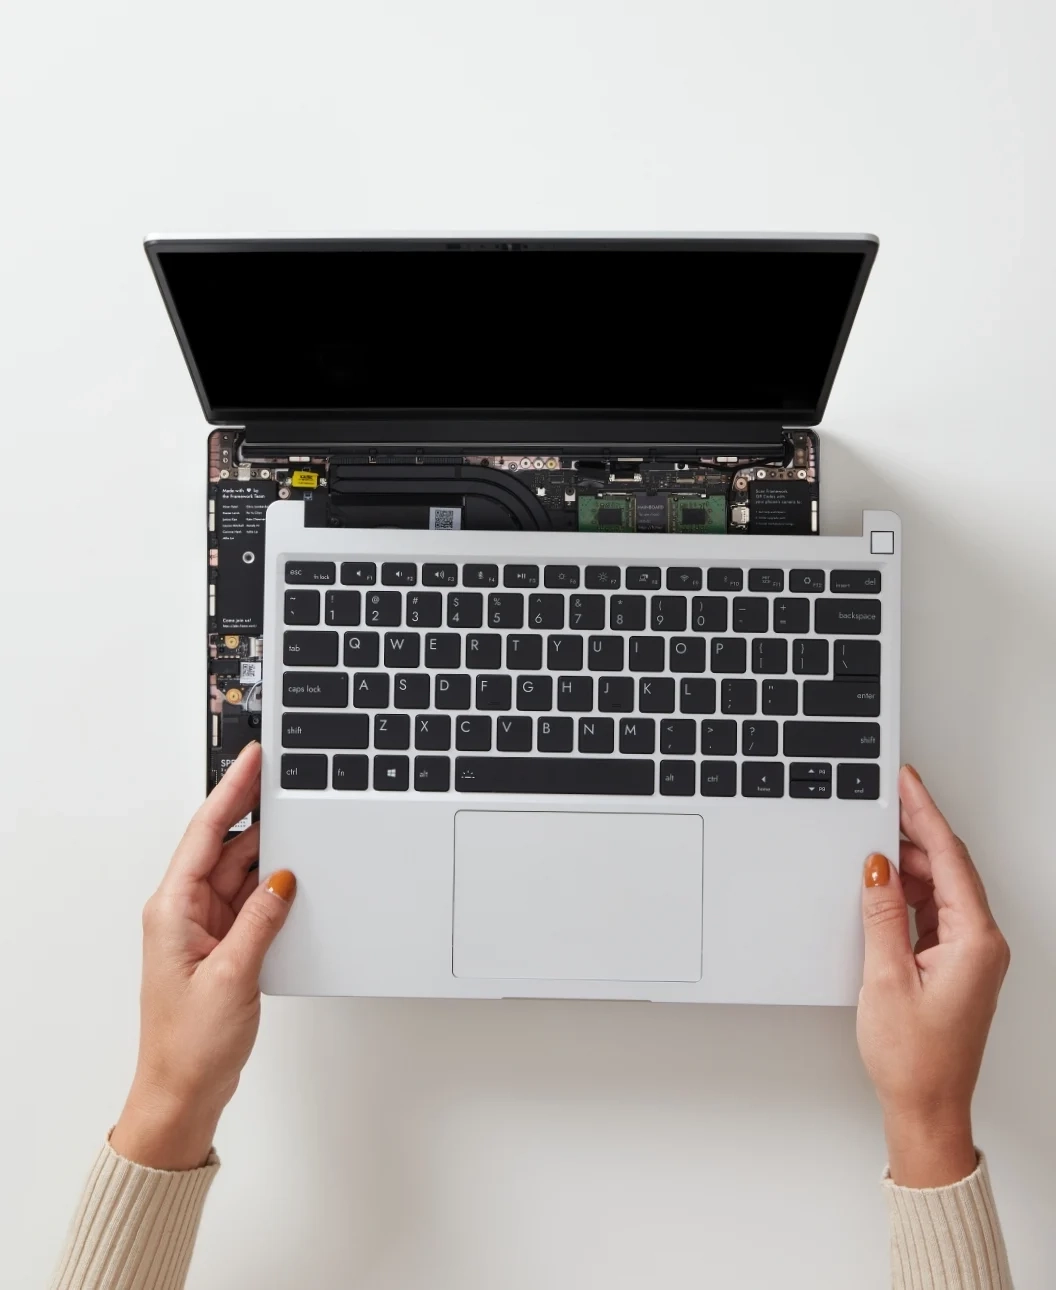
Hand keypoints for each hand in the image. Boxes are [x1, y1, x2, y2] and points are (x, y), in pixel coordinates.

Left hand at [110, 742, 295, 1169]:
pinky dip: (271, 886)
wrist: (181, 1094)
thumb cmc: (189, 1045)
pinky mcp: (221, 946)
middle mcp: (184, 912)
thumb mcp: (233, 975)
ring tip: (299, 820)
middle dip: (255, 812)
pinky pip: (249, 900)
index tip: (252, 758)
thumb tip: (283, 878)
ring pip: (240, 871)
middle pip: (224, 845)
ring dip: (267, 850)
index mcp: (173, 909)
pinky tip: (293, 873)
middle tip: (286, 779)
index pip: (205, 832)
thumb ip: (261, 920)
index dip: (231, 790)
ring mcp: (203, 929)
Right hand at [857, 765, 1009, 1186]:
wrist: (927, 1108)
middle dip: (915, 832)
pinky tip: (884, 885)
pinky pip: (934, 910)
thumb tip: (875, 865)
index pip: (948, 859)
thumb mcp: (885, 977)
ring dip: (908, 864)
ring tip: (874, 842)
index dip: (925, 815)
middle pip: (948, 867)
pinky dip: (908, 892)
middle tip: (883, 801)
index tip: (908, 784)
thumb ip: (880, 913)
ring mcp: (970, 953)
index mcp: (975, 941)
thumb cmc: (915, 1059)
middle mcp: (981, 943)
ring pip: (940, 887)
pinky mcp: (955, 963)